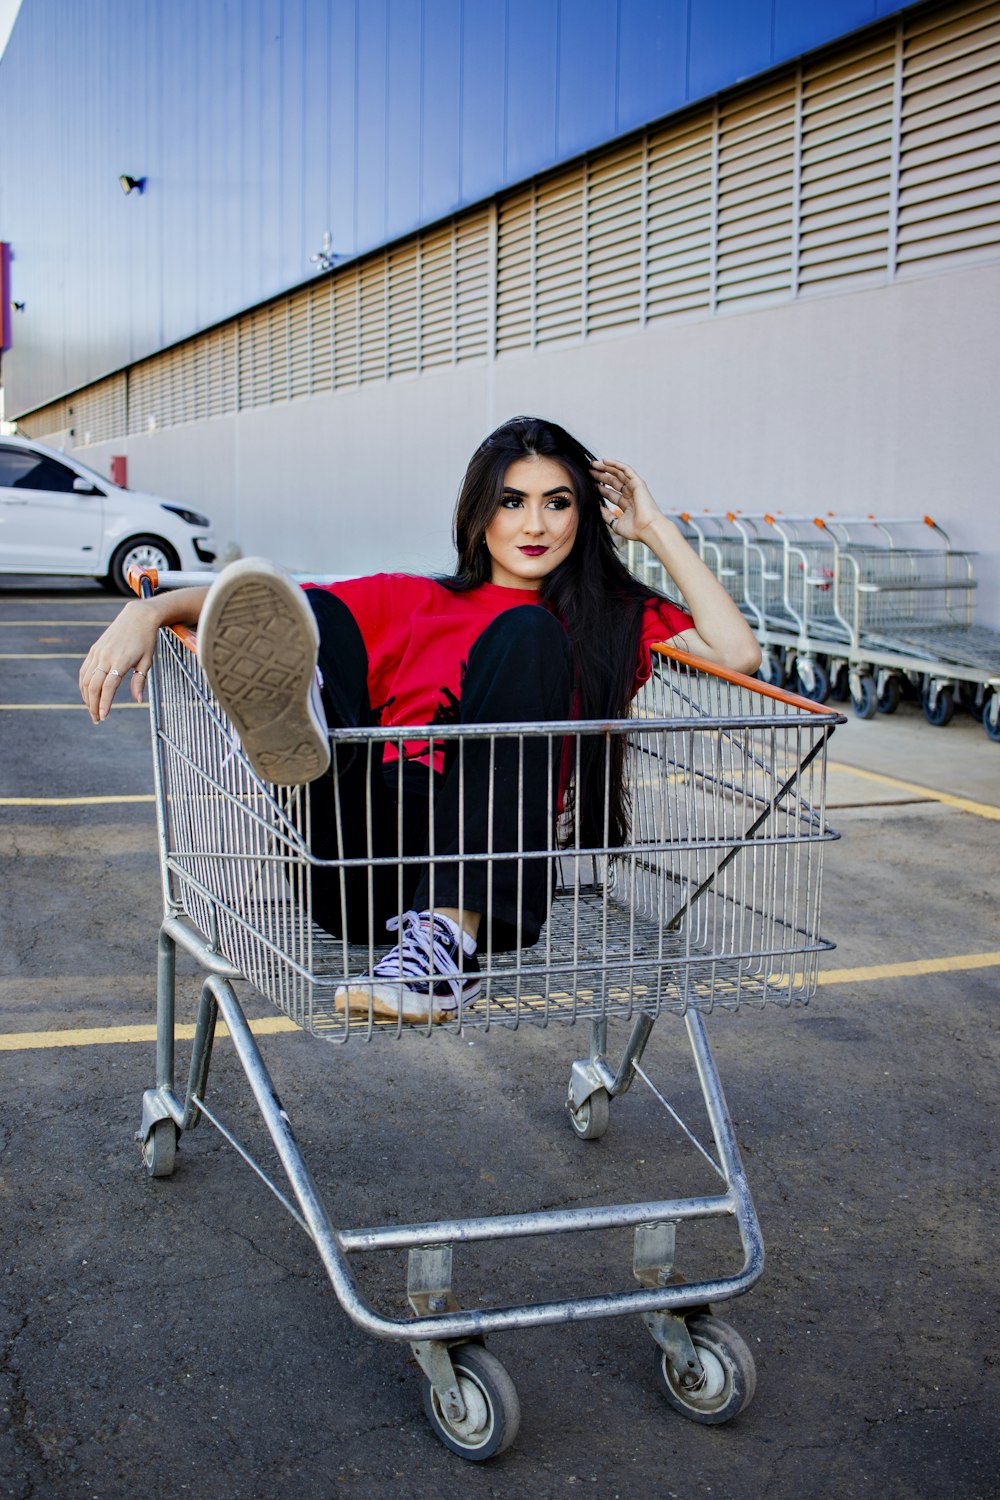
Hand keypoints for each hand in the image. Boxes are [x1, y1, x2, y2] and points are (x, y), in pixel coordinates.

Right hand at [79, 599, 158, 722]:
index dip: (104, 703)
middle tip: (97, 719)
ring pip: (86, 679)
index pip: (108, 687)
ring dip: (86, 697)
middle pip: (93, 686)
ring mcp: (98, 653)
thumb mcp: (147, 661)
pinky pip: (84, 670)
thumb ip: (140, 681)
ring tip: (93, 711)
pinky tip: (87, 695)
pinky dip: (83, 685)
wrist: (137, 617)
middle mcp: (106, 656)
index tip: (104, 716)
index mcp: (121, 660)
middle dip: (93, 705)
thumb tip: (137, 700)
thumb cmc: (146, 640)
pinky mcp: (94, 650)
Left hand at [590, 459, 662, 543]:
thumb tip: (597, 508)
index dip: (599, 488)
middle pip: (612, 482)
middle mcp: (630, 494)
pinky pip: (625, 470)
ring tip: (593, 464)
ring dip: (606, 468)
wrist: (648, 529)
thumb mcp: (616, 523)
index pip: (610, 493)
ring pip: (618, 474)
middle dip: (600, 476)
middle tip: (588, 471)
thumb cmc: (635, 530)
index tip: (588, 483)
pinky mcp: (638, 483)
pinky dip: (616, 464)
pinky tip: (604, 461)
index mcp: (626, 504)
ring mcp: (634, 488)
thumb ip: (607, 515)